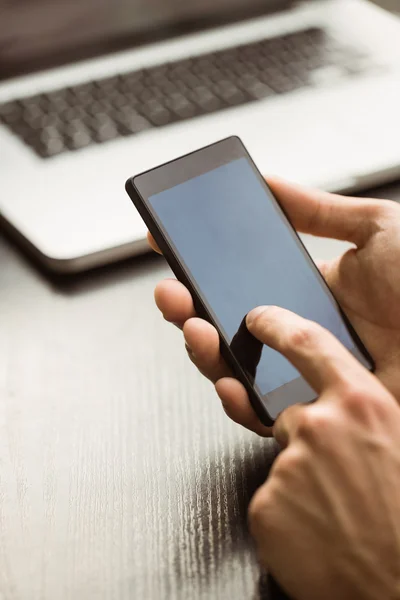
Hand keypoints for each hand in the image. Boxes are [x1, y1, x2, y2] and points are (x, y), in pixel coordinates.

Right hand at [150, 179, 399, 434]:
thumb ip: (315, 209)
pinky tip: (228, 378)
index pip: (241, 281)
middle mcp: (301, 334)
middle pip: (229, 328)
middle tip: (170, 292)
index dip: (202, 268)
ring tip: (193, 326)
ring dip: (204, 352)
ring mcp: (307, 374)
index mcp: (310, 292)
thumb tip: (265, 180)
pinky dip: (238, 398)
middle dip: (189, 311)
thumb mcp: (376, 228)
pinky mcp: (319, 414)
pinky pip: (266, 414)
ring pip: (237, 370)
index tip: (168, 247)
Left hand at [246, 306, 399, 599]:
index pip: (306, 343)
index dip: (277, 324)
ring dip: (301, 478)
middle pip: (288, 412)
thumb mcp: (396, 440)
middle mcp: (321, 426)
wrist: (397, 592)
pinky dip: (287, 509)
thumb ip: (365, 410)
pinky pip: (269, 494)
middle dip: (305, 436)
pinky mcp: (266, 503)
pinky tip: (318, 527)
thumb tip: (341, 397)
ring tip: (337, 508)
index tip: (257, 317)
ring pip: (282, 458)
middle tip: (338, 475)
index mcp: (364, 404)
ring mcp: (288, 464)